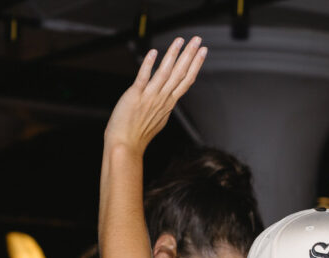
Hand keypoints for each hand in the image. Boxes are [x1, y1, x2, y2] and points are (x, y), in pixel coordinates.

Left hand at [103, 36, 207, 154]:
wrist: (126, 145)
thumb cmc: (138, 135)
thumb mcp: (157, 119)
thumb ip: (163, 106)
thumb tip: (168, 99)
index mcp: (168, 103)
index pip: (186, 80)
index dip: (195, 65)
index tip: (202, 52)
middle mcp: (162, 98)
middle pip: (180, 73)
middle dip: (190, 55)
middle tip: (198, 40)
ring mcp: (150, 97)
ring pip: (165, 73)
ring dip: (174, 55)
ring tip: (180, 41)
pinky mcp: (135, 96)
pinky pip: (143, 78)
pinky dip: (149, 65)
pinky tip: (153, 53)